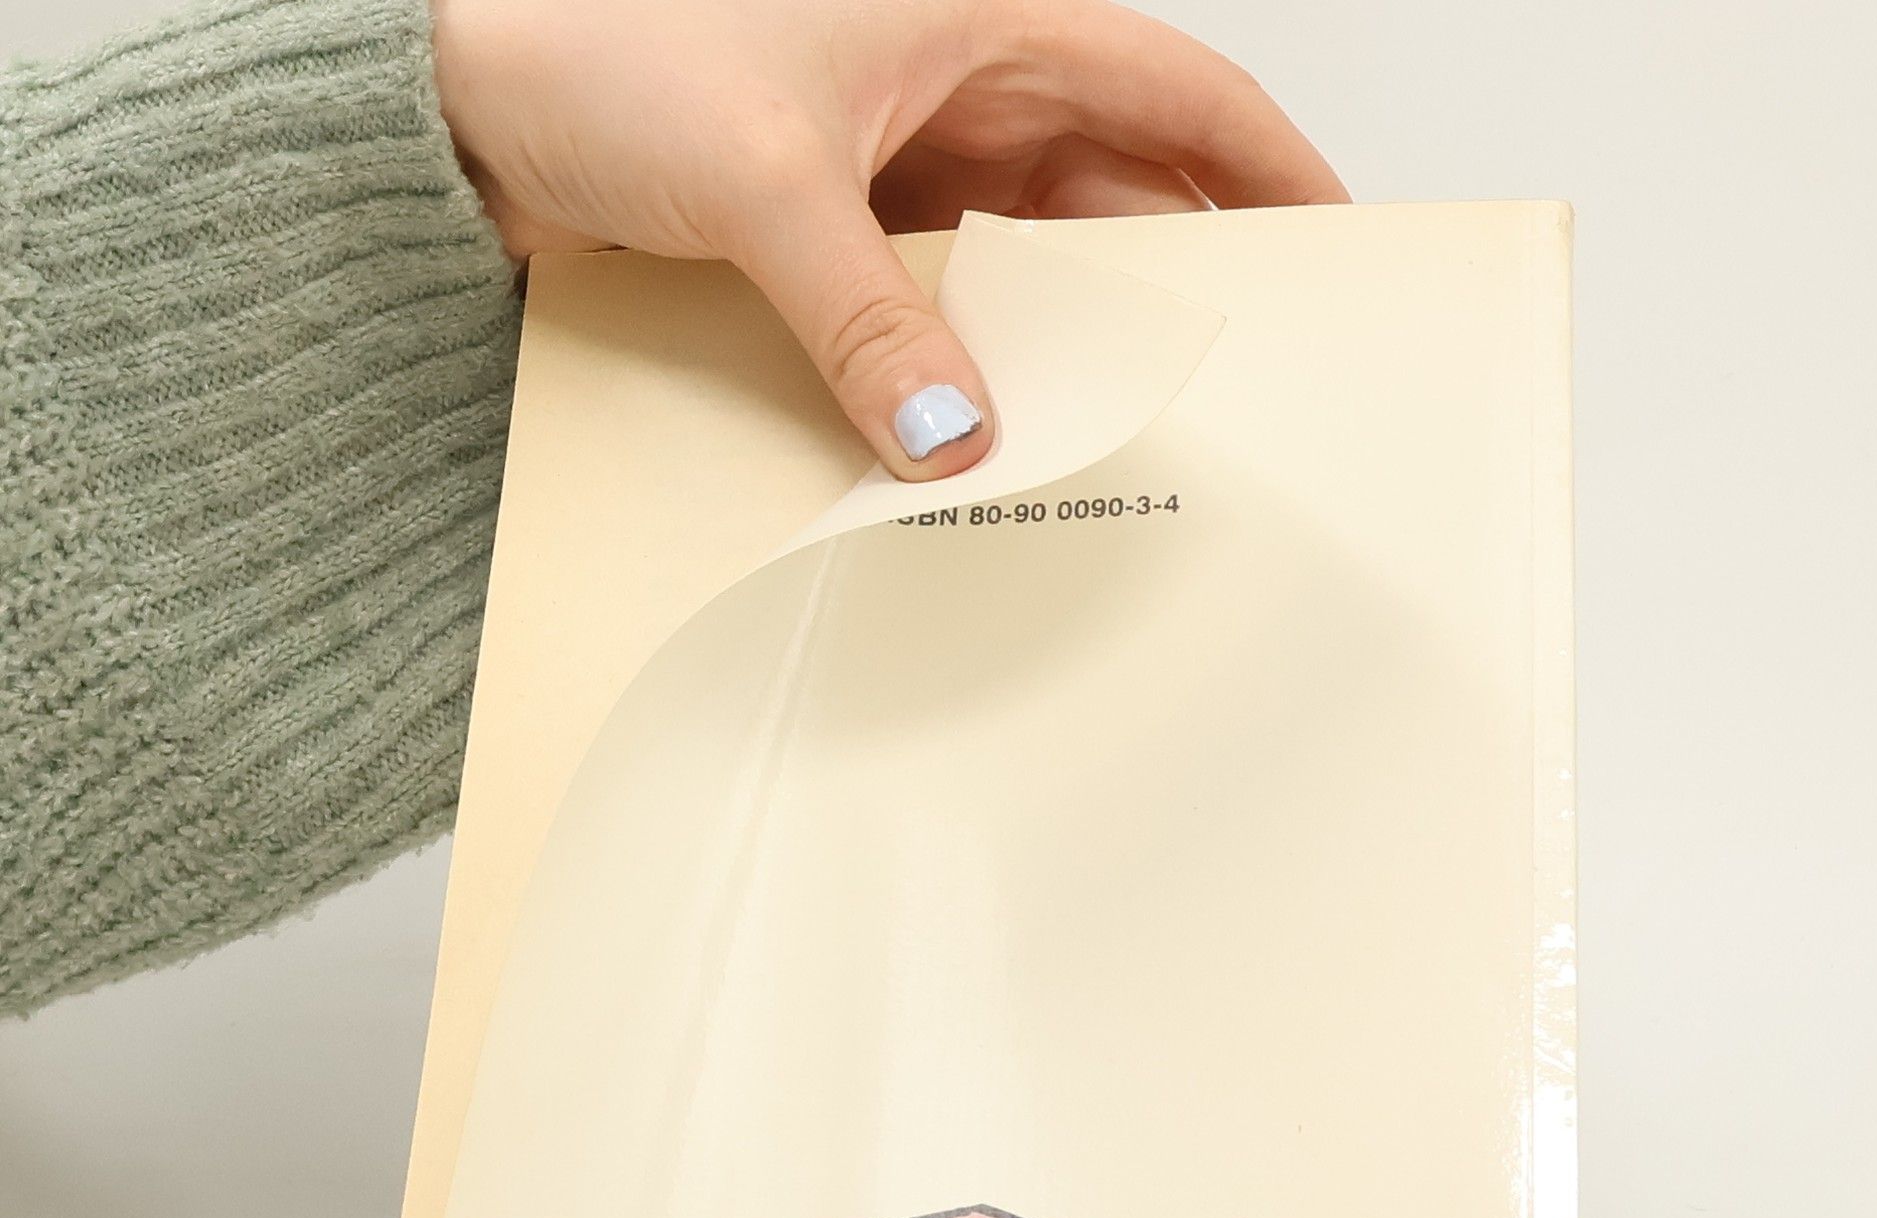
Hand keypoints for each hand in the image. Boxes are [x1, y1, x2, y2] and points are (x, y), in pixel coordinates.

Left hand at [432, 0, 1344, 477]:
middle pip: (1116, 194)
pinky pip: (935, 311)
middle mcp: (952, 91)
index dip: (1269, 167)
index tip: (1337, 249)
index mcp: (978, 20)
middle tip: (1236, 384)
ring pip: (1027, 263)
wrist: (457, 99)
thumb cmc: (589, 44)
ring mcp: (894, 170)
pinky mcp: (833, 238)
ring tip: (1121, 430)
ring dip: (1063, 341)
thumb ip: (871, 315)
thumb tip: (955, 435)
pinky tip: (983, 434)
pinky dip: (962, 368)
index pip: (1177, 92)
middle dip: (1176, 282)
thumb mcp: (766, 177)